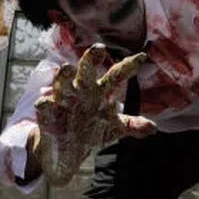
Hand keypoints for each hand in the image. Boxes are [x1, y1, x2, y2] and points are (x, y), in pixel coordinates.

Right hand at [33, 44, 154, 184]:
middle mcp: (82, 90)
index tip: (142, 57)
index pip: (116, 75)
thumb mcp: (113, 129)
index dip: (128, 66)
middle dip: (91, 59)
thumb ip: (132, 125)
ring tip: (67, 69)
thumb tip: (154, 128)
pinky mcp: (47, 113)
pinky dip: (45, 103)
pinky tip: (44, 102)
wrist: (66, 149)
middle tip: (99, 48)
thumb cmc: (91, 130)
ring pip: (63, 83)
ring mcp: (63, 99)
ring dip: (64, 76)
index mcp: (100, 91)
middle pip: (86, 70)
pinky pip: (45, 106)